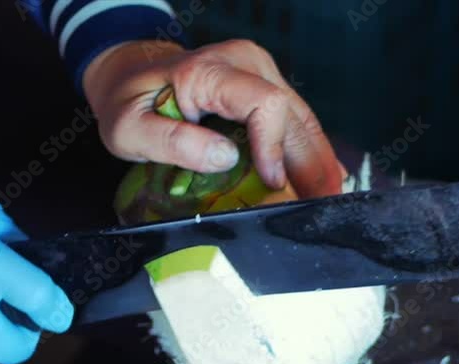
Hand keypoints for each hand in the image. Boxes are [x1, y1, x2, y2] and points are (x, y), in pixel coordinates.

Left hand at [82, 39, 345, 197]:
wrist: (130, 72)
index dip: (275, 146)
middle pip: (294, 115)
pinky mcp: (266, 85)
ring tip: (329, 197)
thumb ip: (172, 142)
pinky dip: (309, 149)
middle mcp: (245, 64)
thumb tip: (224, 159)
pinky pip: (295, 119)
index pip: (266, 104)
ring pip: (302, 118)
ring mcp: (260, 72)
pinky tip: (326, 175)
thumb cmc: (128, 102)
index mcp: (211, 71)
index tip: (274, 183)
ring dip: (318, 160)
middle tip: (323, 204)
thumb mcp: (129, 129)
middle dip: (311, 163)